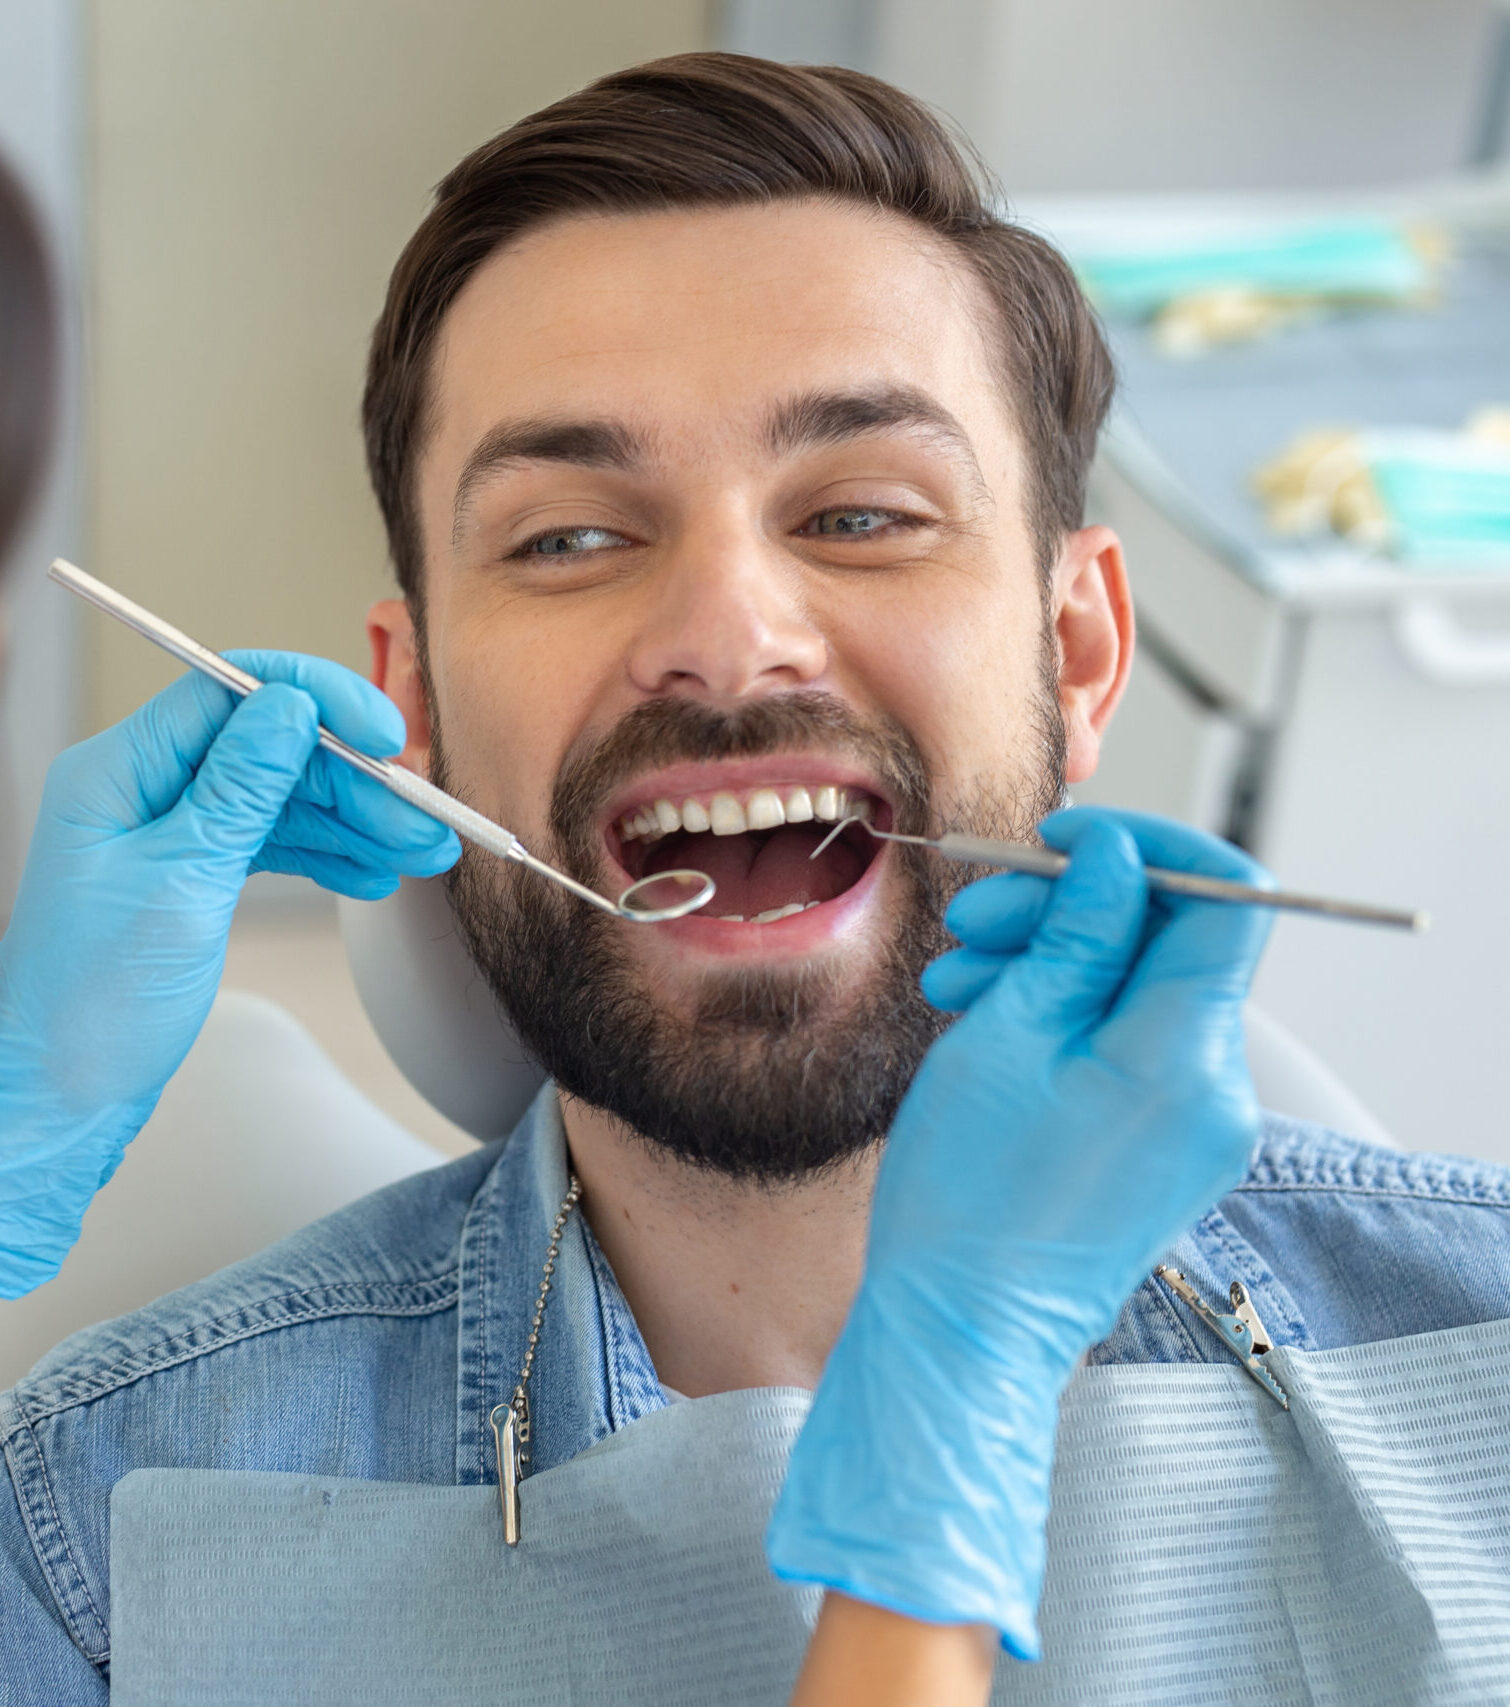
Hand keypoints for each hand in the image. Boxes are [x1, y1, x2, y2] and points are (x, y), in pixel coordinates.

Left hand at [0, 652, 457, 1296]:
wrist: (61, 1100)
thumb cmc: (91, 1005)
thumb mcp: (180, 885)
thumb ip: (241, 790)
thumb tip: (291, 705)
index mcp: (118, 771)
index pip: (232, 693)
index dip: (319, 701)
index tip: (387, 733)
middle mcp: (144, 789)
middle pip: (272, 750)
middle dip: (356, 781)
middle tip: (425, 821)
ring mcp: (171, 832)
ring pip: (284, 799)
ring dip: (358, 823)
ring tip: (423, 854)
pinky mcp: (193, 875)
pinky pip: (276, 843)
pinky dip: (329, 856)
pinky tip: (375, 876)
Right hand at [766, 809, 1273, 1656]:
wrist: (962, 1330)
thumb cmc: (968, 1196)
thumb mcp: (1008, 1037)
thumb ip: (1077, 937)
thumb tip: (1117, 861)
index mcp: (1184, 1055)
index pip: (1223, 898)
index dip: (1147, 848)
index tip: (1067, 839)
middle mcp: (1214, 1088)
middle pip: (1169, 943)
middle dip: (1071, 910)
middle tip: (976, 917)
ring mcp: (1196, 1123)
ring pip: (1138, 992)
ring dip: (1053, 963)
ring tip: (958, 980)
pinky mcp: (1166, 1145)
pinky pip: (1129, 1046)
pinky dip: (1066, 1017)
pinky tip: (987, 1019)